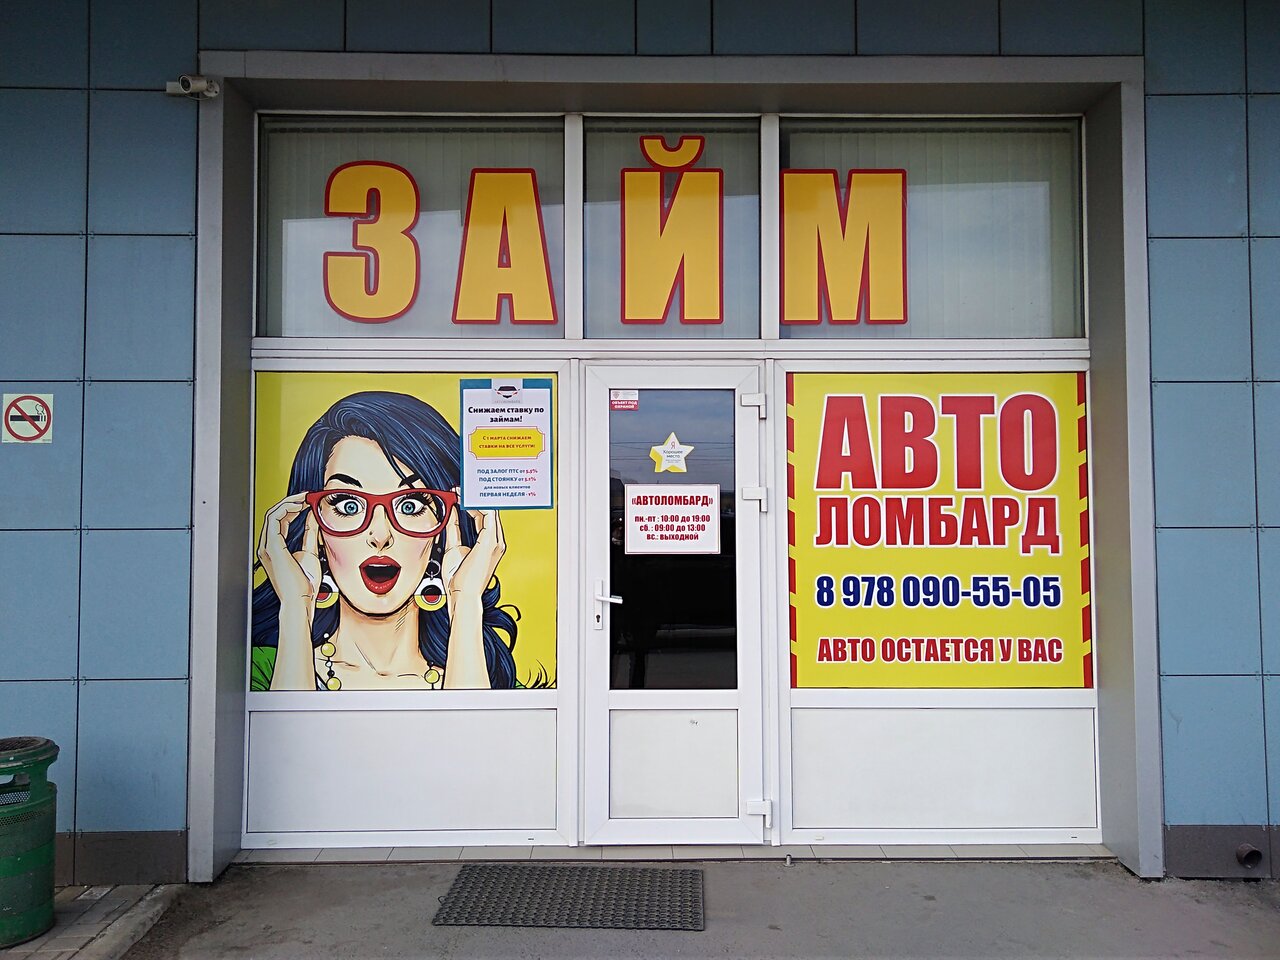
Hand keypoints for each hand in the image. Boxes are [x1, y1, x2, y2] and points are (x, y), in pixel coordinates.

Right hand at [255, 493, 322, 613]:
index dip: (292, 508)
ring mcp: (266, 547)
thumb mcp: (310, 552)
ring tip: (305, 498)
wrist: (300, 600)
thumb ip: (310, 534)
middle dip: (290, 502)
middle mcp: (266, 547)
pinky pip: (274, 519)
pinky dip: (286, 508)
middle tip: (307, 496)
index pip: (279, 521)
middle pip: (274, 515)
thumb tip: (313, 517)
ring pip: (272, 514)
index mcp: (274, 549)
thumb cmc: (304, 584)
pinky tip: (300, 505)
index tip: (307, 501)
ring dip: (288, 502)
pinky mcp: (271, 547)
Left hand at [441, 498, 504, 604]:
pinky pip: (488, 516)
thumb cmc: (459, 578)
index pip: (483, 516)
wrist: (462, 594)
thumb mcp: (453, 547)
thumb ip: (454, 529)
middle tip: (461, 486)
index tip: (459, 493)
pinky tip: (467, 498)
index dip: (471, 503)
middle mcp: (496, 541)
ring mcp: (496, 542)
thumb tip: (452, 512)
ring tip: (463, 488)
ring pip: (490, 510)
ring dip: (477, 498)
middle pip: (489, 511)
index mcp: (489, 543)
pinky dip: (479, 505)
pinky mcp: (490, 542)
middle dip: (475, 497)